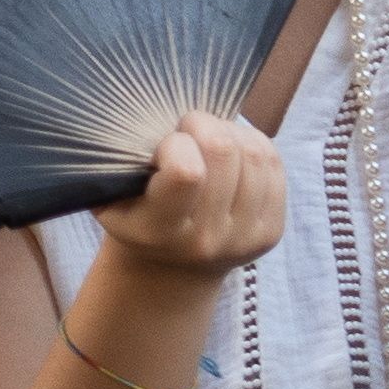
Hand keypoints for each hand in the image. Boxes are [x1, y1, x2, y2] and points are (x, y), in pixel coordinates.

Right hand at [96, 111, 289, 276]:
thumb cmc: (138, 218)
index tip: (165, 144)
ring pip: (254, 152)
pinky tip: (233, 149)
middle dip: (204, 125)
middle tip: (189, 128)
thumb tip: (149, 120)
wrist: (171, 269)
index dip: (176, 143)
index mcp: (160, 232)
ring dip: (231, 131)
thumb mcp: (113, 198)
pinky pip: (274, 164)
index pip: (186, 172)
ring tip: (210, 138)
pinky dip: (253, 143)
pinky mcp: (271, 231)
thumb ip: (123, 165)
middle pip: (223, 152)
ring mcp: (244, 238)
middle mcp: (206, 240)